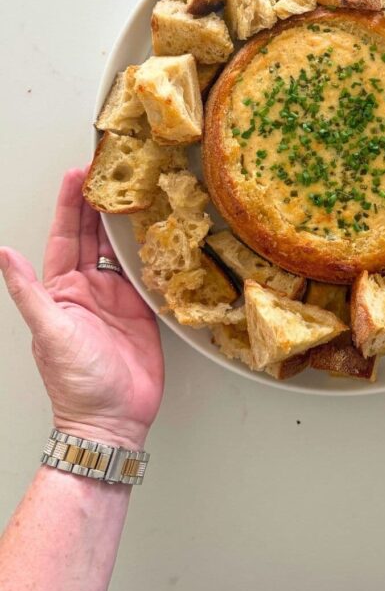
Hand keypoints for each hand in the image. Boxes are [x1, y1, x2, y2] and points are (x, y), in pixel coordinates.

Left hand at [0, 168, 163, 449]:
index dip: (71, 203)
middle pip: (95, 235)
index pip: (66, 235)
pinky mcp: (144, 311)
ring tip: (139, 190)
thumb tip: (2, 255)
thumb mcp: (49, 332)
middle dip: (101, 201)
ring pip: (122, 250)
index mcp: (62, 290)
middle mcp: (89, 289)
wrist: (111, 421)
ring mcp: (117, 299)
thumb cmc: (75, 382)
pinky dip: (154, 251)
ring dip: (128, 222)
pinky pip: (149, 273)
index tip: (78, 172)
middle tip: (113, 169)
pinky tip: (162, 232)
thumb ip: (29, 291)